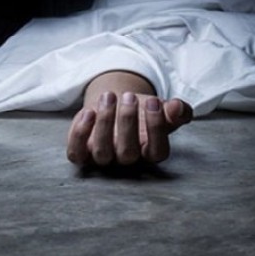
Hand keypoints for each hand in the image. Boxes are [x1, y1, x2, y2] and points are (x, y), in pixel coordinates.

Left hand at [66, 91, 190, 165]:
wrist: (115, 106)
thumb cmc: (141, 112)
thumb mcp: (161, 108)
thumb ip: (176, 110)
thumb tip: (178, 107)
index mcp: (149, 151)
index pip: (157, 151)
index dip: (156, 128)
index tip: (154, 101)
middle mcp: (126, 159)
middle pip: (128, 153)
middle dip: (128, 122)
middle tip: (128, 97)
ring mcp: (103, 158)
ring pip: (102, 153)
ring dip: (105, 123)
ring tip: (109, 96)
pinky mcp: (82, 152)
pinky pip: (76, 153)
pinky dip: (80, 135)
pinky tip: (88, 112)